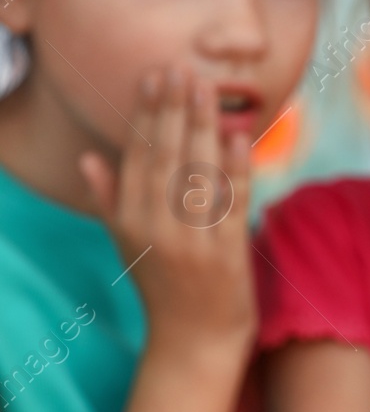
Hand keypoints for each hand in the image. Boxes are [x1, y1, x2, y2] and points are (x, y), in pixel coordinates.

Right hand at [80, 68, 254, 365]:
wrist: (194, 341)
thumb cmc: (163, 288)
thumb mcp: (127, 244)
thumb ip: (109, 200)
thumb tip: (88, 158)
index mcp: (130, 221)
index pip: (139, 156)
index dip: (148, 114)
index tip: (154, 76)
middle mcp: (157, 228)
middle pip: (166, 158)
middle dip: (174, 110)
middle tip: (182, 69)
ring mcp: (192, 242)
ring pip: (197, 174)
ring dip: (204, 128)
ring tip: (208, 89)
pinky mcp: (226, 255)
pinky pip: (232, 205)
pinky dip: (236, 171)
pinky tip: (239, 138)